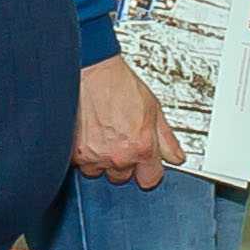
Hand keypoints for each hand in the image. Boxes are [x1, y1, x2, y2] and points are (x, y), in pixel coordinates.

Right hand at [75, 54, 183, 188]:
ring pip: (99, 171)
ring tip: (101, 135)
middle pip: (122, 177)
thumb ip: (166, 138)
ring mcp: (94, 156)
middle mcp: (118, 156)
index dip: (147, 170)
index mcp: (141, 147)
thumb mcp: (153, 108)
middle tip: (119, 140)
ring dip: (100, 158)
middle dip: (122, 162)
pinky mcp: (73, 153)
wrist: (91, 70)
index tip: (145, 163)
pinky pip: (80, 162)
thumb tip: (176, 157)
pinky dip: (83, 152)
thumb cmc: (118, 84)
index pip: (149, 180)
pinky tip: (87, 134)